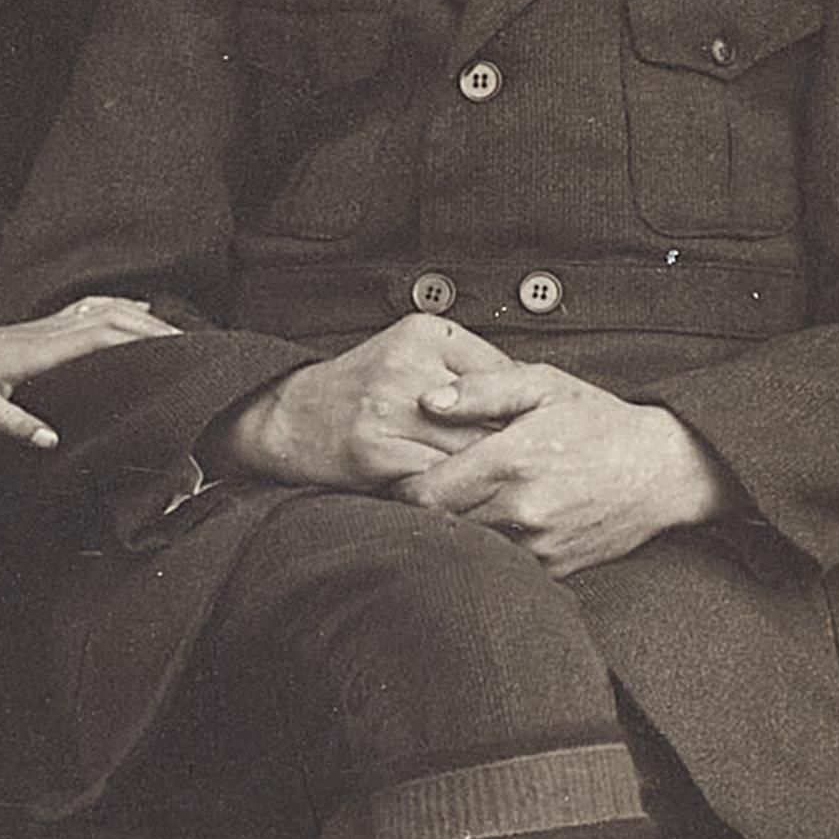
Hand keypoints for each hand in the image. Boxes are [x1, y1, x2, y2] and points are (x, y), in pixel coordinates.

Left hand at [0, 294, 174, 450]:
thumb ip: (13, 423)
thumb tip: (52, 440)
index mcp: (45, 352)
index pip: (104, 336)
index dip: (141, 339)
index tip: (173, 350)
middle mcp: (56, 333)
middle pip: (116, 318)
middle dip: (155, 328)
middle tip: (191, 346)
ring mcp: (55, 326)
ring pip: (108, 309)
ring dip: (143, 316)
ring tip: (176, 333)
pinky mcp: (52, 327)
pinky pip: (96, 310)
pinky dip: (124, 308)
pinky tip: (139, 311)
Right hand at [211, 315, 521, 492]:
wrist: (293, 417)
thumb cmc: (363, 389)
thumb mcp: (414, 352)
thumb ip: (469, 368)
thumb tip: (534, 402)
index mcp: (426, 335)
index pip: (502, 375)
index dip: (527, 413)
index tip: (545, 438)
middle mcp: (409, 366)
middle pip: (490, 415)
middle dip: (515, 449)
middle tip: (539, 474)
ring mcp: (390, 408)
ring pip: (468, 452)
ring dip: (492, 477)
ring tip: (514, 493)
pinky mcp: (376, 450)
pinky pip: (436, 481)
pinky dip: (459, 496)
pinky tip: (473, 504)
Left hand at [395, 362, 735, 573]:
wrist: (663, 470)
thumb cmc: (601, 423)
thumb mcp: (543, 385)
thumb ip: (481, 389)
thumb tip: (427, 400)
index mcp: (510, 461)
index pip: (424, 492)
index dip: (401, 486)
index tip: (400, 475)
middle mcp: (521, 509)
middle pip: (439, 524)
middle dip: (423, 509)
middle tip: (419, 490)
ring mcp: (538, 544)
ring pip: (468, 548)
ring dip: (456, 531)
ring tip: (460, 505)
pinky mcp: (554, 567)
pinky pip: (503, 566)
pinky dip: (490, 549)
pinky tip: (497, 523)